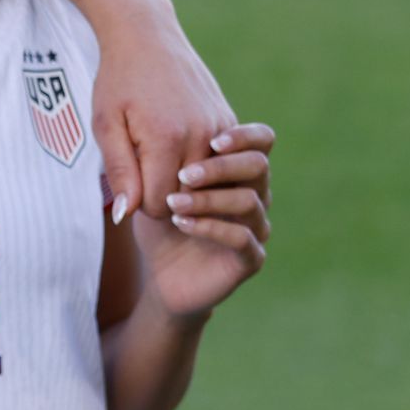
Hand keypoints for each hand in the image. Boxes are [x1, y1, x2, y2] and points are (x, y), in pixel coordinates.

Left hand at [92, 7, 237, 220]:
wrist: (147, 34)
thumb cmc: (118, 79)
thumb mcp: (106, 124)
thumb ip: (120, 172)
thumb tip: (127, 215)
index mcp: (167, 139)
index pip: (160, 205)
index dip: (140, 203)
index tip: (128, 183)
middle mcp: (202, 136)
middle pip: (187, 198)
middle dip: (163, 196)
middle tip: (140, 171)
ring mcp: (222, 128)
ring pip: (209, 185)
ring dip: (185, 183)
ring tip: (159, 162)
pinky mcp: (230, 122)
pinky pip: (222, 163)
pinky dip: (202, 167)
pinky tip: (179, 151)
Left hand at [133, 122, 273, 319]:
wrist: (161, 272)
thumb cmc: (156, 219)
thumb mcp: (147, 183)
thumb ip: (151, 160)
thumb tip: (149, 144)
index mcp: (236, 169)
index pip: (262, 140)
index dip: (244, 136)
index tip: (213, 141)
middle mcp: (254, 194)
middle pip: (259, 166)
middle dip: (221, 167)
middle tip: (184, 174)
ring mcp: (255, 227)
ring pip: (250, 201)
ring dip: (208, 199)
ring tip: (172, 203)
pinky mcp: (251, 258)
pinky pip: (243, 237)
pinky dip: (211, 227)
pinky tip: (181, 223)